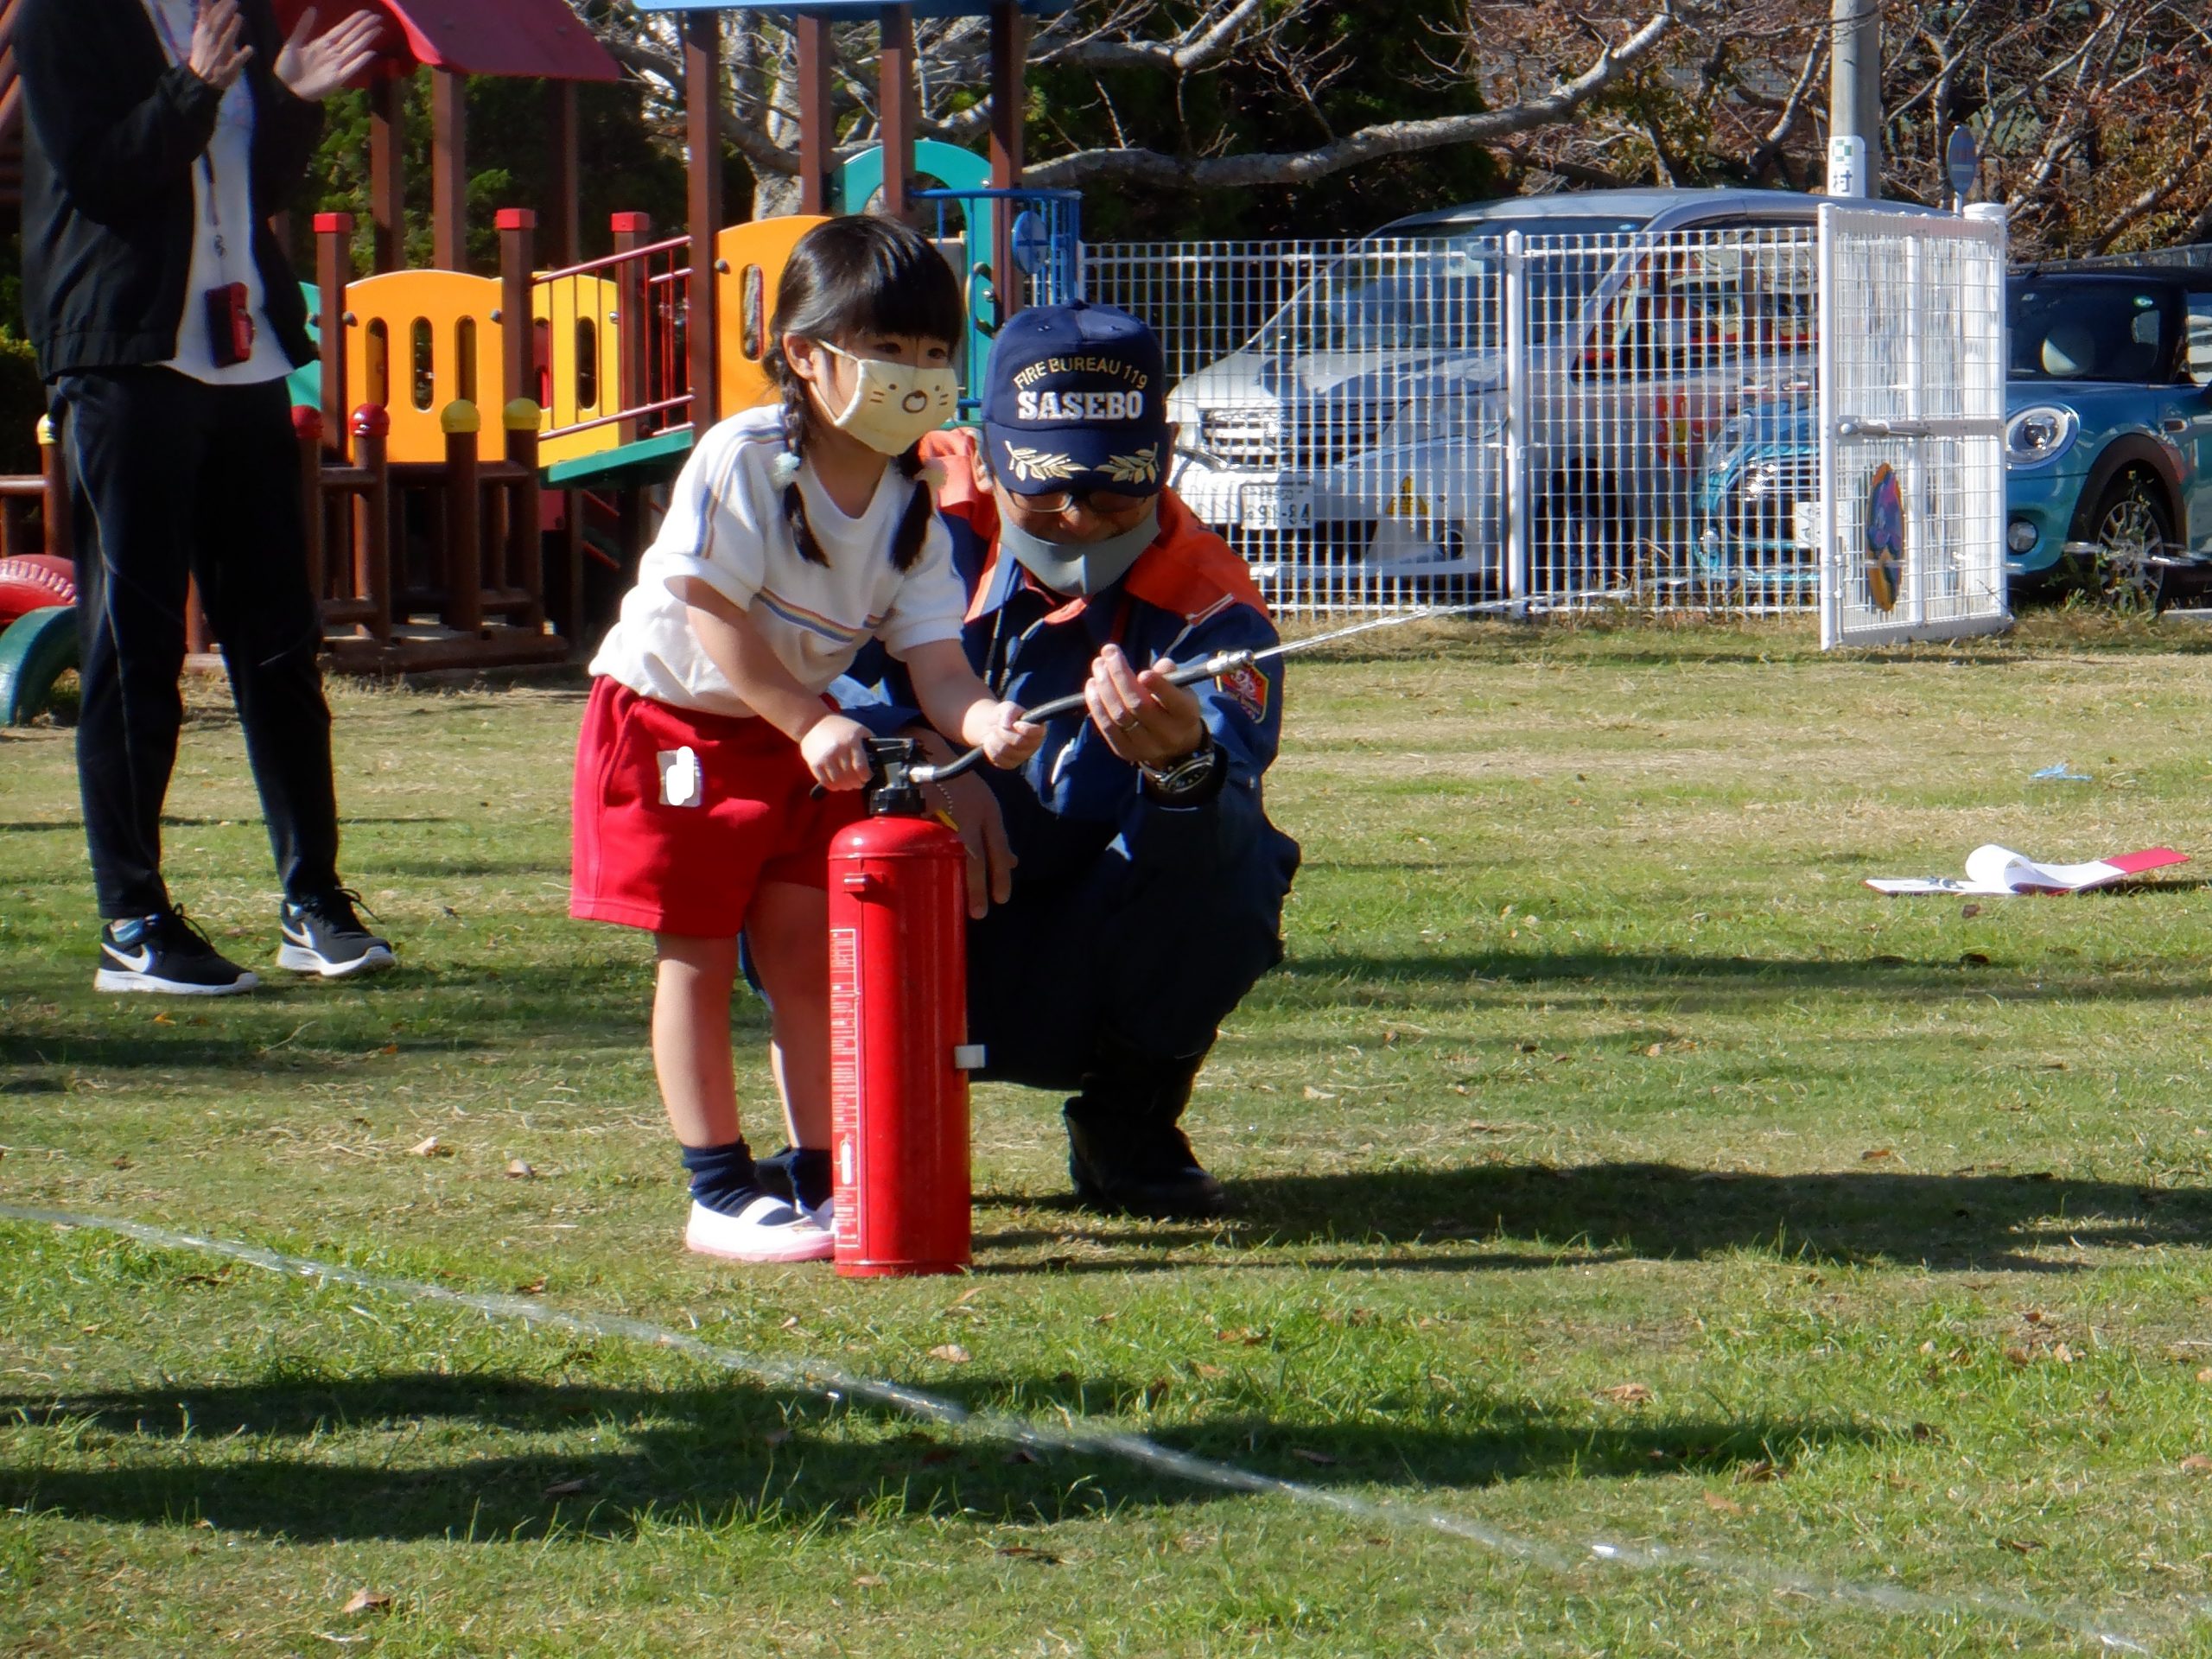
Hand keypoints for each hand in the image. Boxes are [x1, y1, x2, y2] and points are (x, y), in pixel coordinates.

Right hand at [188, 0, 251, 89]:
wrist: (200, 79)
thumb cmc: (204, 52)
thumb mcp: (201, 33)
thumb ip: (204, 16)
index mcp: (206, 33)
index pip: (212, 17)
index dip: (219, 6)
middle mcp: (212, 42)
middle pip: (218, 25)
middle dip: (225, 13)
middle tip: (234, 2)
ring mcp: (219, 55)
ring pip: (226, 40)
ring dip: (232, 29)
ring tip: (239, 17)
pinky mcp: (227, 68)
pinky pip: (235, 62)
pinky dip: (242, 55)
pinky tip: (249, 49)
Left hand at [274, 6, 382, 101]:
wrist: (285, 89)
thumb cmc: (287, 67)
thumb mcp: (293, 43)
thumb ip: (303, 27)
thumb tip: (313, 8)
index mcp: (322, 43)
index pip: (342, 29)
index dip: (354, 20)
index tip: (366, 12)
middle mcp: (333, 53)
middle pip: (352, 37)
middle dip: (365, 27)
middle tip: (378, 17)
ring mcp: (336, 65)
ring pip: (355, 49)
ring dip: (366, 39)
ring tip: (379, 29)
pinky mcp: (337, 79)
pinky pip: (351, 68)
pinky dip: (360, 61)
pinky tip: (371, 53)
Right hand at [799, 713, 872, 791]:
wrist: (813, 722)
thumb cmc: (840, 727)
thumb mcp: (858, 729)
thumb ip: (870, 741)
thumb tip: (880, 756)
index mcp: (852, 741)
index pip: (861, 767)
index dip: (866, 776)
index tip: (867, 778)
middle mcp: (839, 750)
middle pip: (851, 776)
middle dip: (857, 783)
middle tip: (859, 783)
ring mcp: (825, 758)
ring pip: (839, 782)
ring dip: (846, 787)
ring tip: (849, 785)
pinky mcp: (814, 764)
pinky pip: (825, 782)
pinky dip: (833, 787)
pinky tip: (837, 785)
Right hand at [910, 728, 1015, 917]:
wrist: (927, 756)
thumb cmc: (958, 784)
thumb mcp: (985, 805)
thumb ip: (997, 835)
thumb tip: (1014, 863)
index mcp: (988, 811)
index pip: (999, 849)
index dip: (1001, 876)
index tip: (1001, 899)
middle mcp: (970, 816)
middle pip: (977, 859)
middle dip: (979, 888)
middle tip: (979, 912)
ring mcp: (945, 818)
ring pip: (954, 856)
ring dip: (958, 882)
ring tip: (959, 905)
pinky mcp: (923, 819)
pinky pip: (928, 848)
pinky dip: (931, 866)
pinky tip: (931, 881)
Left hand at [977, 701, 1043, 768]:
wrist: (992, 727)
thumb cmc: (1005, 716)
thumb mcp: (1008, 708)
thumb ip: (1010, 713)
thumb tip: (1008, 726)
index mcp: (1037, 730)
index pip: (1037, 733)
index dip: (1026, 729)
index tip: (1016, 724)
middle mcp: (1033, 745)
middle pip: (1018, 742)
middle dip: (1004, 732)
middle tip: (999, 726)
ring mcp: (1022, 757)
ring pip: (1006, 751)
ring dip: (995, 739)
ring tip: (993, 733)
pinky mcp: (1010, 764)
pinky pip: (998, 758)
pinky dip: (990, 748)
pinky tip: (991, 742)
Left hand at [1084, 643, 1205, 766]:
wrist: (1174, 744)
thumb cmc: (1174, 706)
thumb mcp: (1181, 688)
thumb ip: (1169, 674)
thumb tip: (1160, 666)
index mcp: (1186, 715)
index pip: (1172, 701)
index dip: (1158, 686)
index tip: (1143, 673)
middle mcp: (1167, 735)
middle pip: (1138, 705)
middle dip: (1119, 676)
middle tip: (1107, 653)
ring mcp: (1145, 747)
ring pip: (1119, 716)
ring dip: (1104, 687)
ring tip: (1098, 666)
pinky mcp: (1126, 752)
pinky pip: (1107, 728)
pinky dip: (1096, 705)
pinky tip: (1092, 686)